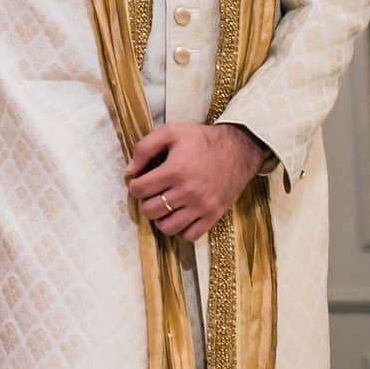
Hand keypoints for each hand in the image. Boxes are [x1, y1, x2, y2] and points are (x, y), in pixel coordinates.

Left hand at [126, 123, 268, 242]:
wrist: (239, 149)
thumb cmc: (202, 139)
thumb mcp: (170, 132)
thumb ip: (144, 148)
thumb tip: (129, 171)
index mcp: (175, 170)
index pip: (139, 190)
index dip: (135, 185)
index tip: (141, 181)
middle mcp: (188, 191)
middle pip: (150, 210)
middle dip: (146, 201)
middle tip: (153, 193)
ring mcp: (202, 206)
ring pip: (167, 227)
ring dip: (160, 218)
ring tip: (165, 205)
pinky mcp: (214, 215)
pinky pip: (190, 236)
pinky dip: (180, 231)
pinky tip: (178, 217)